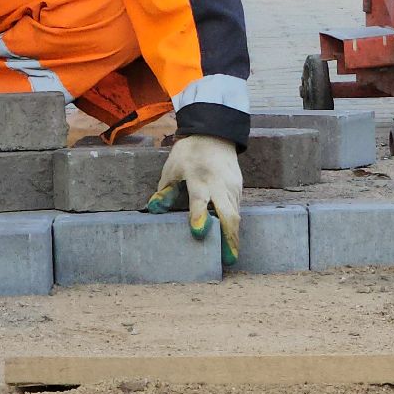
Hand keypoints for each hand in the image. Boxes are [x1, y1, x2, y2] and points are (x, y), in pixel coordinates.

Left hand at [145, 135, 241, 264]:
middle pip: (228, 215)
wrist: (215, 133)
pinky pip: (237, 210)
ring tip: (229, 256)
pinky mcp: (239, 188)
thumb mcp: (172, 168)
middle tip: (228, 260)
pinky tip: (230, 240)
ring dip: (233, 236)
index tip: (199, 232)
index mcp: (198, 178)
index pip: (200, 201)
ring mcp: (232, 187)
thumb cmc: (189, 153)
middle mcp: (219, 184)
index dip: (199, 217)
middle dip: (229, 239)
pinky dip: (234, 226)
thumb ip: (165, 191)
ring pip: (236, 215)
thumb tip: (154, 209)